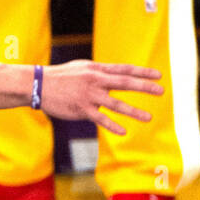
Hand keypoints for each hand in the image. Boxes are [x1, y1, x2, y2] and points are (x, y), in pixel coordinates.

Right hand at [39, 61, 162, 135]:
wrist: (39, 85)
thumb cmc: (61, 76)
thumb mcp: (82, 67)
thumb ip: (100, 71)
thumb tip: (115, 75)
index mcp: (97, 70)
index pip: (124, 70)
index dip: (142, 72)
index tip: (158, 75)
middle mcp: (96, 81)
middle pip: (124, 83)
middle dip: (144, 87)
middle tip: (161, 91)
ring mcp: (89, 96)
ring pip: (115, 104)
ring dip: (133, 111)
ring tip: (148, 117)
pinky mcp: (81, 109)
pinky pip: (100, 118)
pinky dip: (112, 125)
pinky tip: (123, 131)